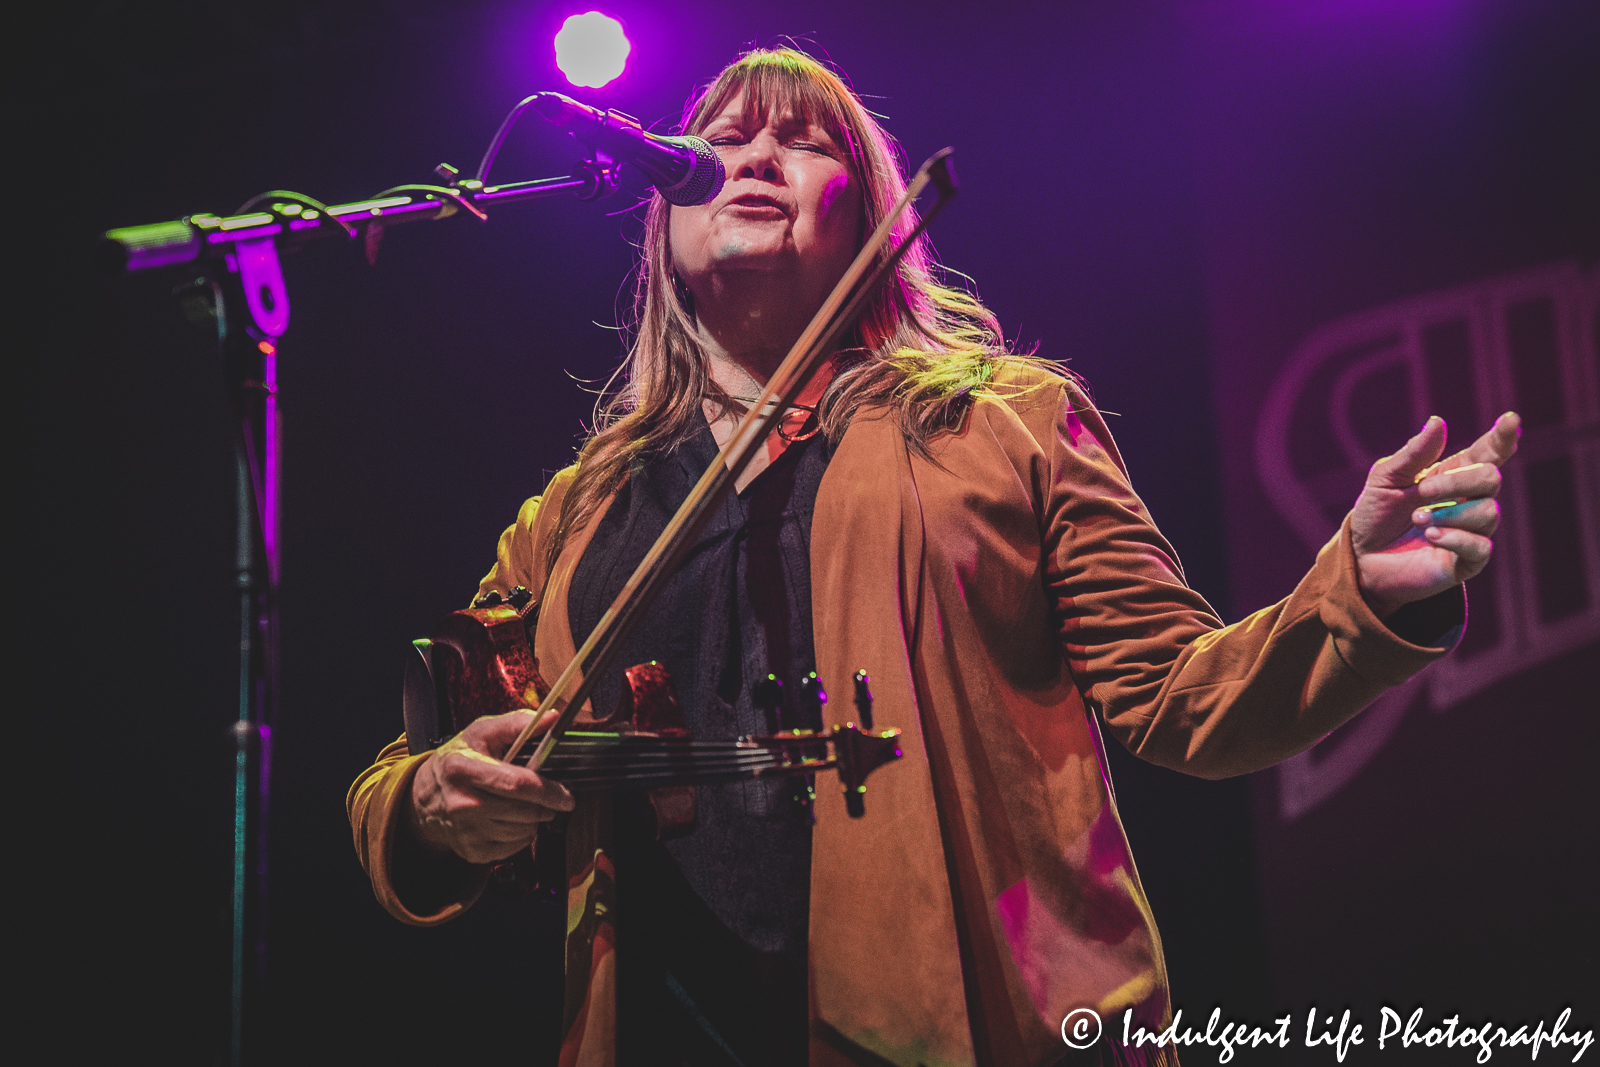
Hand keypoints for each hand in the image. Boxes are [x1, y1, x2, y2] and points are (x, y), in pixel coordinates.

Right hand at [404, 708, 574, 864]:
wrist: (427, 796)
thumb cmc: (461, 759)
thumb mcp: (482, 732)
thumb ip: (517, 723)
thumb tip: (552, 718)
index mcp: (463, 769)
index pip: (516, 785)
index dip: (548, 791)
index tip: (567, 796)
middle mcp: (461, 803)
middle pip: (524, 812)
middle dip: (546, 806)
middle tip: (551, 798)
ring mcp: (465, 831)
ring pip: (523, 831)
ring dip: (533, 819)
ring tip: (522, 804)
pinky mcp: (472, 851)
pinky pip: (515, 847)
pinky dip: (521, 834)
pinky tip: (510, 819)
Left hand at [1351, 412, 1519, 618]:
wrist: (1361, 559)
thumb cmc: (1376, 515)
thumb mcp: (1385, 480)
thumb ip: (1413, 454)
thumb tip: (1437, 421)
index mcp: (1453, 474)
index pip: (1489, 453)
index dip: (1503, 437)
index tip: (1511, 419)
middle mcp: (1469, 500)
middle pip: (1490, 478)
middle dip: (1457, 482)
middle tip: (1422, 491)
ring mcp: (1472, 530)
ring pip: (1488, 512)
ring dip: (1450, 513)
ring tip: (1417, 519)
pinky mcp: (1468, 561)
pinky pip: (1481, 546)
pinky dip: (1455, 537)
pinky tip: (1431, 535)